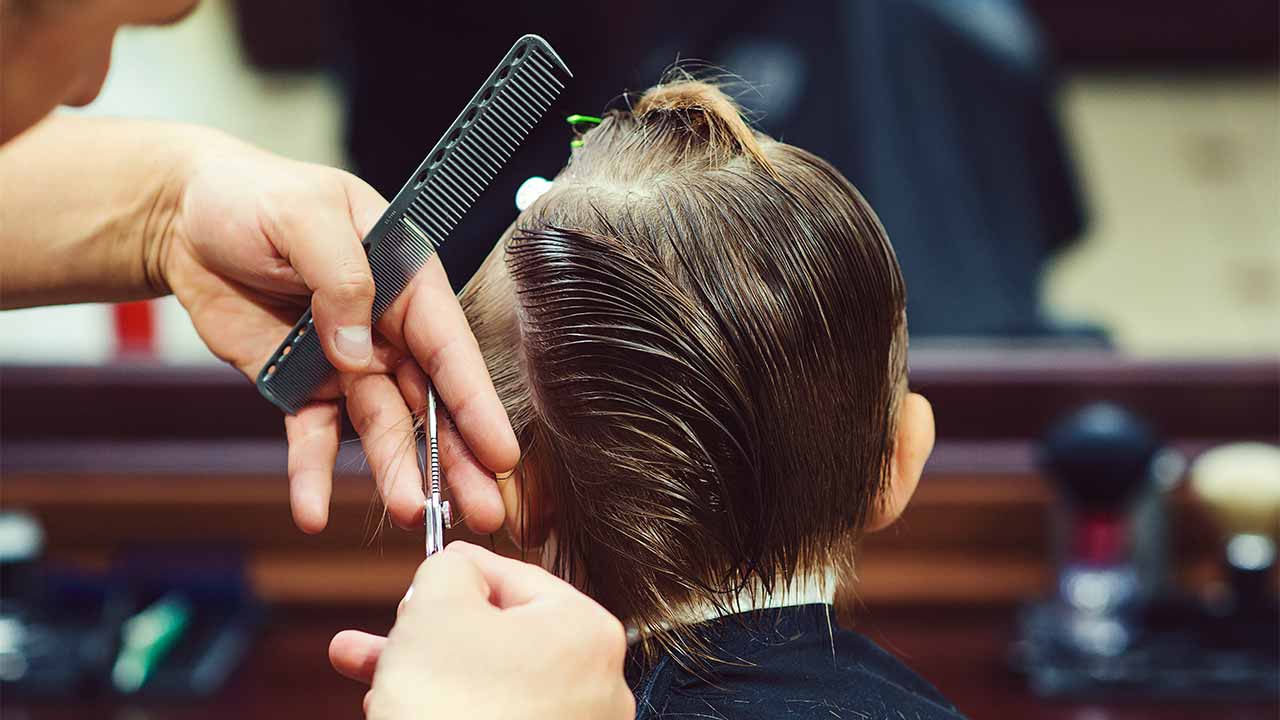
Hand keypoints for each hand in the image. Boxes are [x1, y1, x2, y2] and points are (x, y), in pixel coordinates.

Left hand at [160, 134, 517, 532]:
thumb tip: (358, 351)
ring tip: (412, 516)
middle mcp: (387, 330)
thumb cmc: (255, 197)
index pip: (449, 347)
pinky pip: (313, 438)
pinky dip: (312, 475)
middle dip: (458, 457)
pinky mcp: (303, 389)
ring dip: (398, 473)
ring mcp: (347, 364)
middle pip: (430, 402)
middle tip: (483, 511)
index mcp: (406, 281)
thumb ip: (340, 276)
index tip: (501, 454)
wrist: (187, 218)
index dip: (476, 402)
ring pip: (382, 429)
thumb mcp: (304, 215)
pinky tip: (313, 512)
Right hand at [329, 543, 633, 719]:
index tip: (417, 584)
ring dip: (427, 674)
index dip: (454, 575)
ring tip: (367, 674)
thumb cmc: (452, 705)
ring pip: (490, 686)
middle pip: (499, 637)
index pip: (513, 576)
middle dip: (427, 634)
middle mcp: (598, 683)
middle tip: (381, 634)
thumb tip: (456, 568)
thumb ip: (449, 568)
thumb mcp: (436, 606)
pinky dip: (449, 712)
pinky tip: (396, 710)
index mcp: (586, 630)